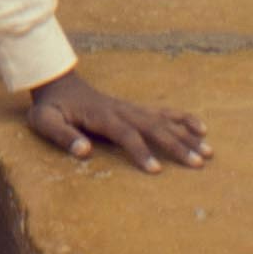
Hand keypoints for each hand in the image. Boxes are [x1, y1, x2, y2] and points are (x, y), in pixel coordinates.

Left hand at [27, 72, 208, 171]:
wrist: (56, 83)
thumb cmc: (50, 107)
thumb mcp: (44, 121)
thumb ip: (62, 136)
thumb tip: (83, 152)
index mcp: (102, 115)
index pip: (126, 134)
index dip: (141, 151)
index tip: (156, 170)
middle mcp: (122, 110)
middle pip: (154, 127)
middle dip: (177, 145)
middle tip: (198, 163)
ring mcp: (131, 108)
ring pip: (164, 120)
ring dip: (187, 135)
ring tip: (208, 150)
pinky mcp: (135, 109)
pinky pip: (164, 112)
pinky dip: (184, 118)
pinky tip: (201, 127)